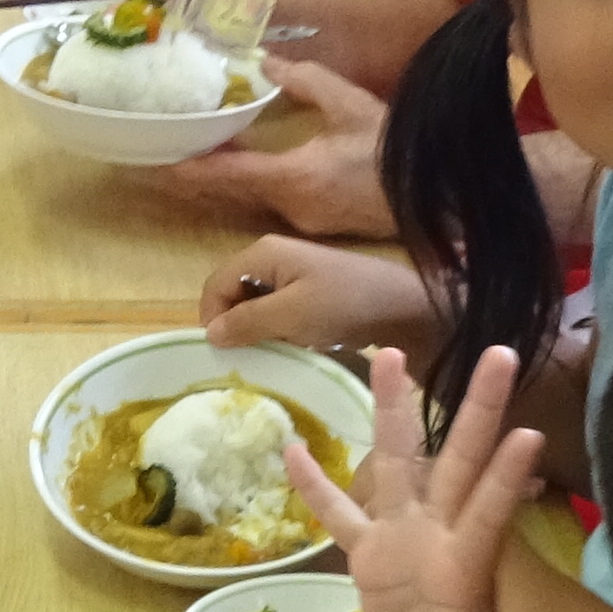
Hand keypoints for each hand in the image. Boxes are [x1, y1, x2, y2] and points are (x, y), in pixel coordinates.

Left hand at [145, 59, 396, 237]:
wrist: (439, 194)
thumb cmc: (395, 148)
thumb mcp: (351, 103)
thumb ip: (306, 81)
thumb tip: (268, 63)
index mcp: (294, 177)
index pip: (227, 175)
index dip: (189, 169)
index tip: (154, 163)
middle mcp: (291, 206)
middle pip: (230, 192)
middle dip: (196, 175)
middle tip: (160, 156)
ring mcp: (305, 221)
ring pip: (250, 199)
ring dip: (223, 181)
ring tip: (193, 156)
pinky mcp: (318, 225)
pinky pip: (272, 203)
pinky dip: (250, 185)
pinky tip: (242, 167)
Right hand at [198, 235, 434, 354]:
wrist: (403, 307)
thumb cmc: (345, 305)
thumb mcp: (291, 315)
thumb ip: (247, 322)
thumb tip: (209, 334)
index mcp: (262, 253)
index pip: (215, 285)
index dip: (212, 319)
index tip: (225, 354)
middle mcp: (272, 257)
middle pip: (232, 294)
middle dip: (234, 326)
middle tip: (247, 358)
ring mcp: (292, 274)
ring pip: (255, 306)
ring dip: (257, 331)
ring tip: (271, 355)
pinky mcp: (309, 292)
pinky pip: (277, 312)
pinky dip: (278, 331)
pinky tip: (292, 347)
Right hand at [289, 346, 538, 611]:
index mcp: (465, 569)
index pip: (490, 516)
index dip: (507, 480)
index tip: (527, 433)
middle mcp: (439, 537)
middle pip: (459, 462)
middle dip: (477, 409)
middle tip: (502, 350)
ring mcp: (404, 539)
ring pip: (399, 461)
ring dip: (394, 409)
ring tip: (387, 351)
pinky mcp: (370, 554)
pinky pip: (338, 512)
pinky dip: (314, 484)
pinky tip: (287, 445)